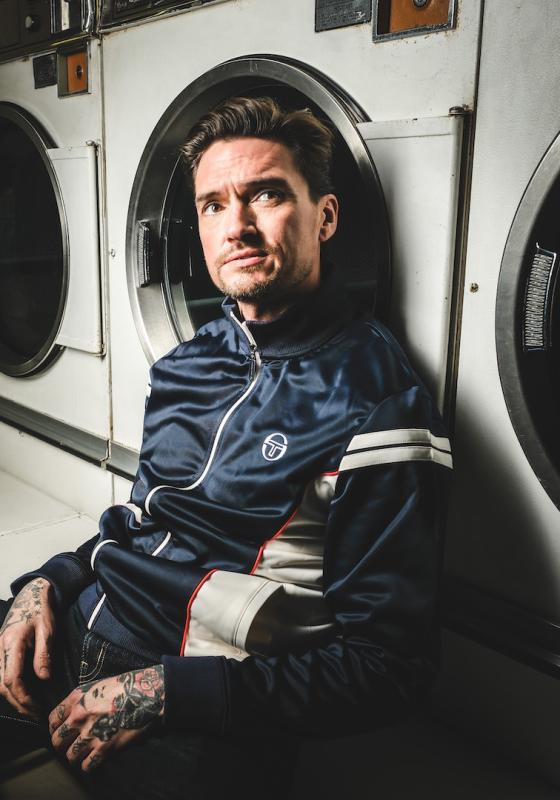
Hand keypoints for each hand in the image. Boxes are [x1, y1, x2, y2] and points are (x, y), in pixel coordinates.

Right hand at [0, 578, 54, 715]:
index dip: (23, 697)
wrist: (30, 594)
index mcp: (11, 642)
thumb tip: (43, 679)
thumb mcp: (47, 629)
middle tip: (36, 714)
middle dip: (18, 703)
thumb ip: (44, 654)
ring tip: (30, 709)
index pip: (12, 679)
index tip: (37, 708)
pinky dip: (8, 688)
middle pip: (1, 685)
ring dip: (12, 698)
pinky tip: (22, 695)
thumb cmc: (41, 610)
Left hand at [49, 664, 164, 771]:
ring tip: (81, 754)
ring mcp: (91, 734)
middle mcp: (79, 718)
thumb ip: (81, 699)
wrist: (147, 696)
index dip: (55, 727)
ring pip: (70, 756)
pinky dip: (88, 765)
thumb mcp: (98, 685)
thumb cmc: (126, 687)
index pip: (52, 720)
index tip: (60, 730)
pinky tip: (93, 759)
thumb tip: (72, 713)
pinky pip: (86, 766)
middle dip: (62, 744)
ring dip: (75, 756)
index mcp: (76, 699)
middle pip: (57, 740)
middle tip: (69, 744)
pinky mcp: (104, 748)